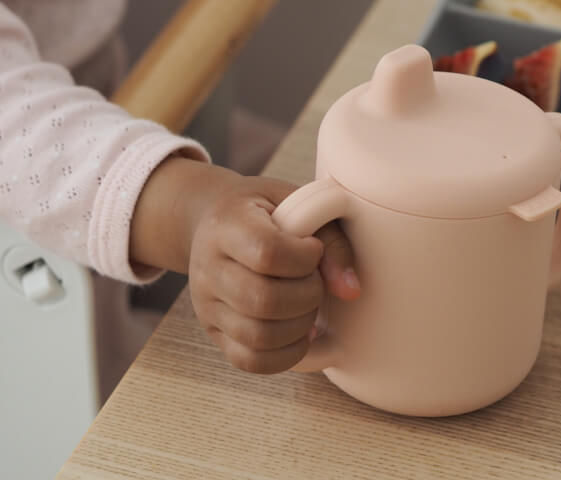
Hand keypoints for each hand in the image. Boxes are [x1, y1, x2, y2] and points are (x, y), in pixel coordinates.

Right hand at [130, 158, 359, 373]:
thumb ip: (330, 238)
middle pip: (262, 300)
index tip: (313, 249)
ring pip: (257, 336)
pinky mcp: (213, 332)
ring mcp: (206, 304)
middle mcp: (209, 267)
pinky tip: (300, 331)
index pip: (267, 253)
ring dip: (300, 326)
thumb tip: (350, 290)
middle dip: (307, 295)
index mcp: (227, 224)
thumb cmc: (264, 209)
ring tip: (308, 304)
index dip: (304, 258)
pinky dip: (285, 354)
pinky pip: (249, 361)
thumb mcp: (297, 202)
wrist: (215, 221)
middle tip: (315, 280)